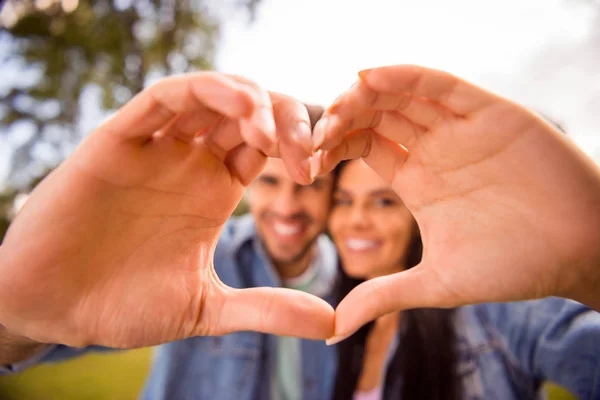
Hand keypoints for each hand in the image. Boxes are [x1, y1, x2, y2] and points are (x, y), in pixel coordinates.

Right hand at [0, 72, 331, 348]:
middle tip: (305, 148)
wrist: (56, 311)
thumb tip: (330, 324)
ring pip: (209, 96)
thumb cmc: (125, 307)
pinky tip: (236, 105)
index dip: (299, 146)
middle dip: (284, 118)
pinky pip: (162, 99)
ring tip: (268, 128)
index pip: (267, 145)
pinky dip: (201, 91)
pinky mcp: (117, 142)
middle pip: (247, 113)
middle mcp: (189, 163)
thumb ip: (267, 309)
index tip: (316, 170)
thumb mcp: (208, 308)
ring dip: (247, 98)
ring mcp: (155, 149)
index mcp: (214, 190)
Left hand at [315, 65, 599, 342]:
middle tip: (317, 130)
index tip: (306, 159)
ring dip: (366, 94)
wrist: (580, 253)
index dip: (332, 147)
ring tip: (339, 102)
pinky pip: (442, 86)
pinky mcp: (490, 113)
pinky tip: (371, 76)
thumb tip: (329, 332)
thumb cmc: (514, 267)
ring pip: (402, 95)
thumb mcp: (436, 283)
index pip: (362, 146)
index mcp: (416, 180)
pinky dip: (406, 77)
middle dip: (342, 117)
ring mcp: (460, 129)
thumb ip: (382, 297)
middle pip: (376, 115)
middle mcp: (434, 149)